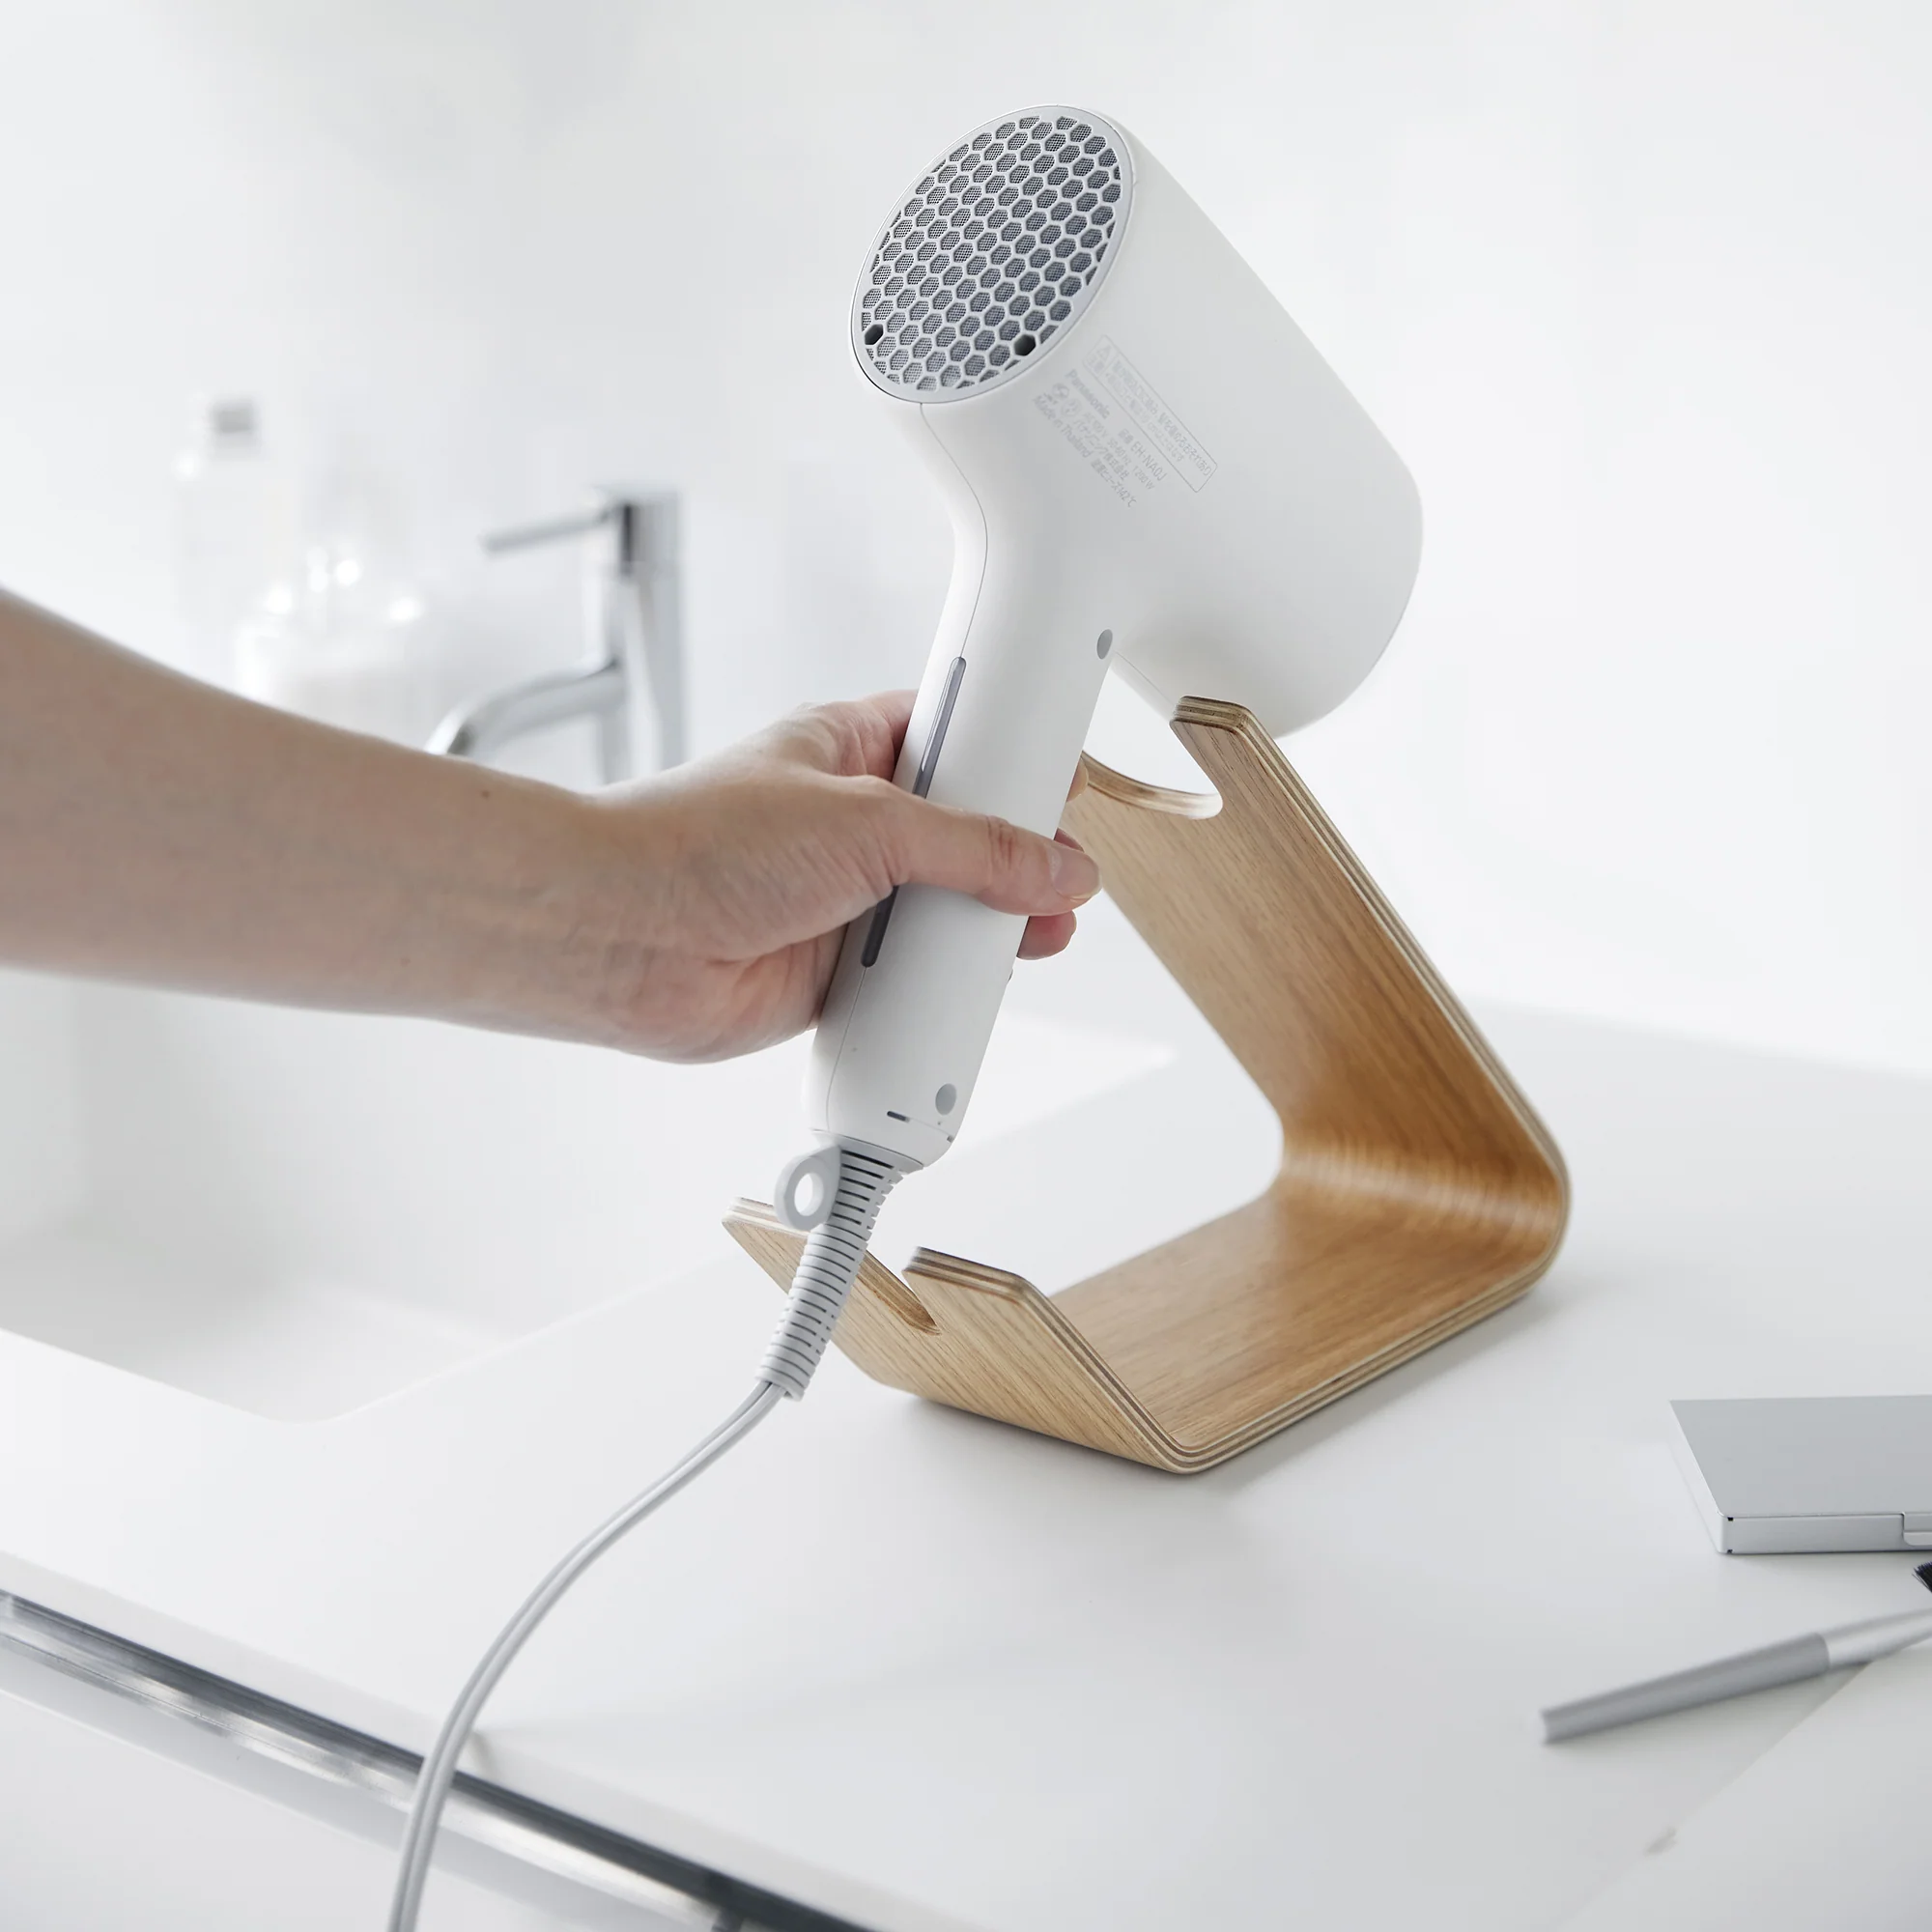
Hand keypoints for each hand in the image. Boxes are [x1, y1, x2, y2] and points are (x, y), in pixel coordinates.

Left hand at [583, 691, 1098, 1060]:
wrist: (620, 937)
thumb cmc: (700, 843)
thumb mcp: (866, 820)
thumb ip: (973, 846)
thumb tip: (1052, 866)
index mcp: (853, 750)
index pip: (958, 740)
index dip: (1013, 759)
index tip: (1064, 781)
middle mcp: (853, 825)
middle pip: (966, 839)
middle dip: (1016, 862)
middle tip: (1064, 877)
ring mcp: (847, 901)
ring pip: (946, 916)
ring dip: (986, 932)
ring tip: (1035, 936)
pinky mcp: (835, 974)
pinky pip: (912, 985)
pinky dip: (942, 994)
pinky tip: (972, 992)